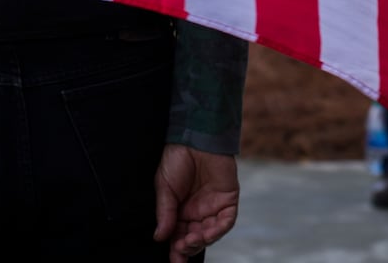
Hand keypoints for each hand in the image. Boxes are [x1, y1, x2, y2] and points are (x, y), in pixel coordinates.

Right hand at [153, 144, 239, 261]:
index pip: (178, 235)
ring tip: (192, 240)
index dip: (176, 249)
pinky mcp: (228, 200)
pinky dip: (219, 229)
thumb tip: (159, 237)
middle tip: (181, 249)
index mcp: (179, 210)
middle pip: (195, 238)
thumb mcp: (164, 187)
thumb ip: (165, 213)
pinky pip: (226, 221)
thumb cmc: (176, 159)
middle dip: (188, 247)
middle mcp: (197, 212)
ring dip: (202, 240)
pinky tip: (209, 231)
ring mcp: (213, 207)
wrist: (193, 137)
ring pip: (211, 233)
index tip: (174, 261)